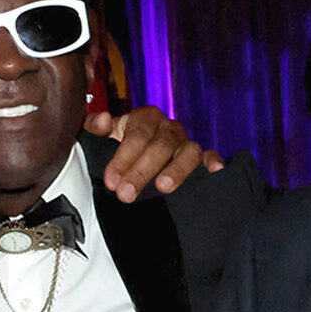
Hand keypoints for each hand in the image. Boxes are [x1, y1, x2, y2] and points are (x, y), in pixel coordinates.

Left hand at [85, 108, 223, 201]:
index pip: (137, 135)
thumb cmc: (123, 141)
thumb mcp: (106, 132)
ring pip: (188, 151)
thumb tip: (100, 120)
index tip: (111, 180)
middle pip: (160, 146)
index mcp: (146, 118)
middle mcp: (168, 128)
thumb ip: (96, 126)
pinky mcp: (200, 157)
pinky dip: (213, 161)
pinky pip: (210, 156)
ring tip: (164, 187)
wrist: (141, 148)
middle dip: (142, 171)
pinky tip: (214, 170)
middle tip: (126, 193)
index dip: (124, 157)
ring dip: (177, 169)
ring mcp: (186, 142)